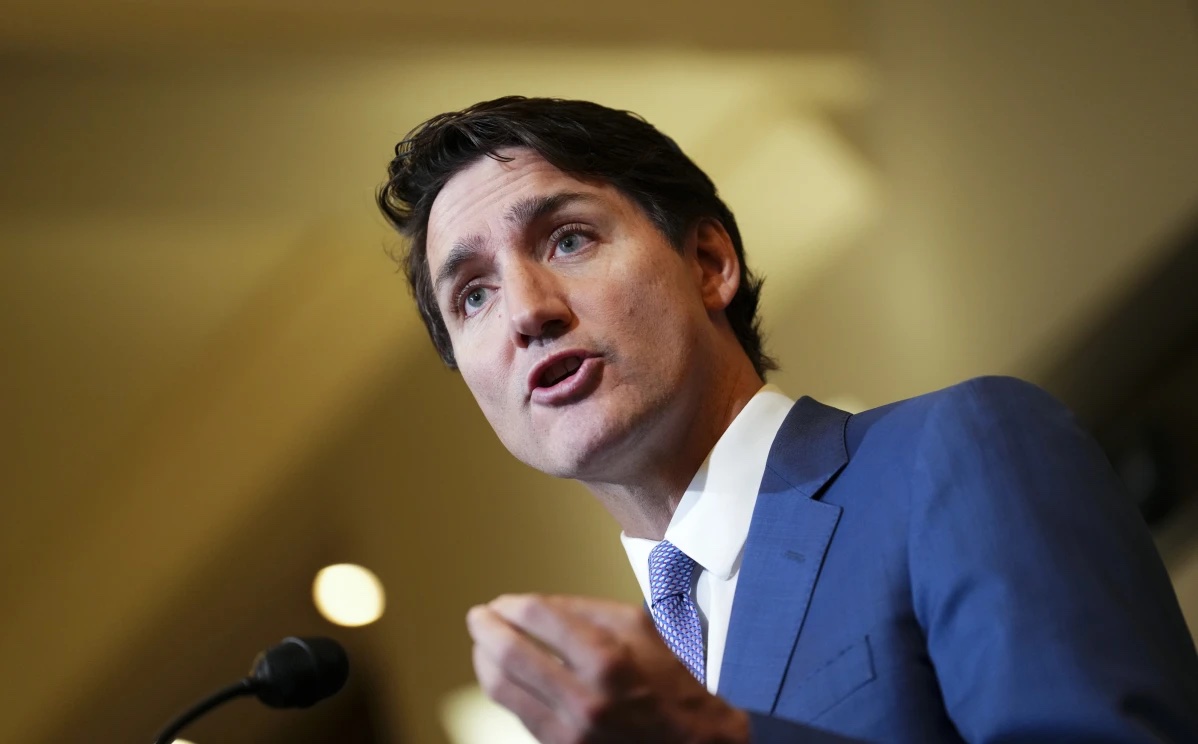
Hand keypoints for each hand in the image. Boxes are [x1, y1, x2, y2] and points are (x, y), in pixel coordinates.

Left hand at [466, 594, 749, 743]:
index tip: (503, 602)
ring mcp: (570, 730)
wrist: (688, 742)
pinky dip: (501, 686)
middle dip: (486, 629)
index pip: (538, 618)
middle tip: (477, 616)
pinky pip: (516, 712)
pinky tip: (499, 671)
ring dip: (484, 658)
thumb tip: (531, 607)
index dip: (512, 605)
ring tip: (481, 643)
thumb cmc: (666, 677)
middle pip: (511, 653)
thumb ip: (585, 610)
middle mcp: (585, 698)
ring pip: (502, 687)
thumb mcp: (637, 627)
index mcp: (607, 659)